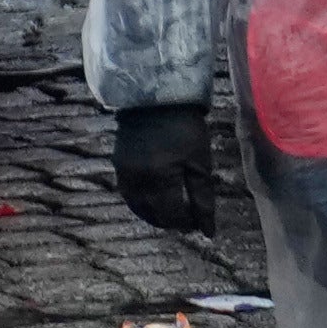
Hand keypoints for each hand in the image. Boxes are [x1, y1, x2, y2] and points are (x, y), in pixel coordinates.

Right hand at [109, 100, 226, 239]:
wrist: (155, 95)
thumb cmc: (185, 127)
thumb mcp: (199, 162)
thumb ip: (203, 198)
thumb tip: (208, 232)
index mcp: (161, 178)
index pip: (173, 216)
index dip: (188, 223)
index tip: (199, 222)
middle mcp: (139, 180)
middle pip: (155, 216)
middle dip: (172, 221)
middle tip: (188, 217)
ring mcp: (125, 173)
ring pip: (138, 209)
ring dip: (155, 215)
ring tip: (171, 211)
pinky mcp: (118, 165)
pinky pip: (128, 195)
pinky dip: (141, 203)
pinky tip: (154, 199)